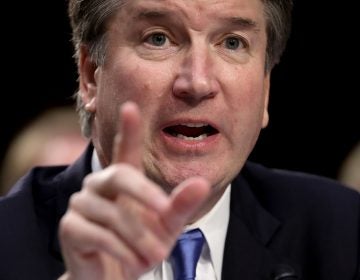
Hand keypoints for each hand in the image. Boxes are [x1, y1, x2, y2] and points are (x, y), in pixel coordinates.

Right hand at [58, 101, 209, 279]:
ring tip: (153, 256)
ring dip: (138, 238)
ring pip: (113, 213)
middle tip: (164, 213)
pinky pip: (97, 234)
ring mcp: (81, 204)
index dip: (128, 129)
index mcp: (123, 180)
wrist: (117, 276)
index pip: (124, 148)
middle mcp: (99, 185)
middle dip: (145, 195)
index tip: (131, 106)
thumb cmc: (142, 245)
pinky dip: (120, 251)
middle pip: (120, 175)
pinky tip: (132, 262)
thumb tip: (202, 182)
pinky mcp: (70, 228)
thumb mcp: (167, 225)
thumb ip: (182, 204)